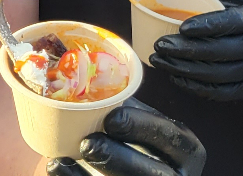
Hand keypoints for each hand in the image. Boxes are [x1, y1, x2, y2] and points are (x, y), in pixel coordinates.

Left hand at [47, 101, 205, 175]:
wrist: (125, 169)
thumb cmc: (135, 142)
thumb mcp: (142, 126)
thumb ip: (126, 109)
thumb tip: (87, 75)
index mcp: (184, 150)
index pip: (174, 138)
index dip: (144, 127)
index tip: (112, 118)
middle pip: (157, 173)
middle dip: (120, 159)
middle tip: (88, 143)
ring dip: (92, 175)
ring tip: (62, 159)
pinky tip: (57, 167)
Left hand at [149, 0, 242, 101]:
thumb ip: (223, 8)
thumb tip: (183, 4)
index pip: (233, 22)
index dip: (207, 25)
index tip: (182, 27)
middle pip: (221, 52)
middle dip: (186, 50)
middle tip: (161, 45)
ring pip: (217, 75)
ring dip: (184, 69)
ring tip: (160, 61)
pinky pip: (220, 92)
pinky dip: (195, 87)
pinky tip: (176, 77)